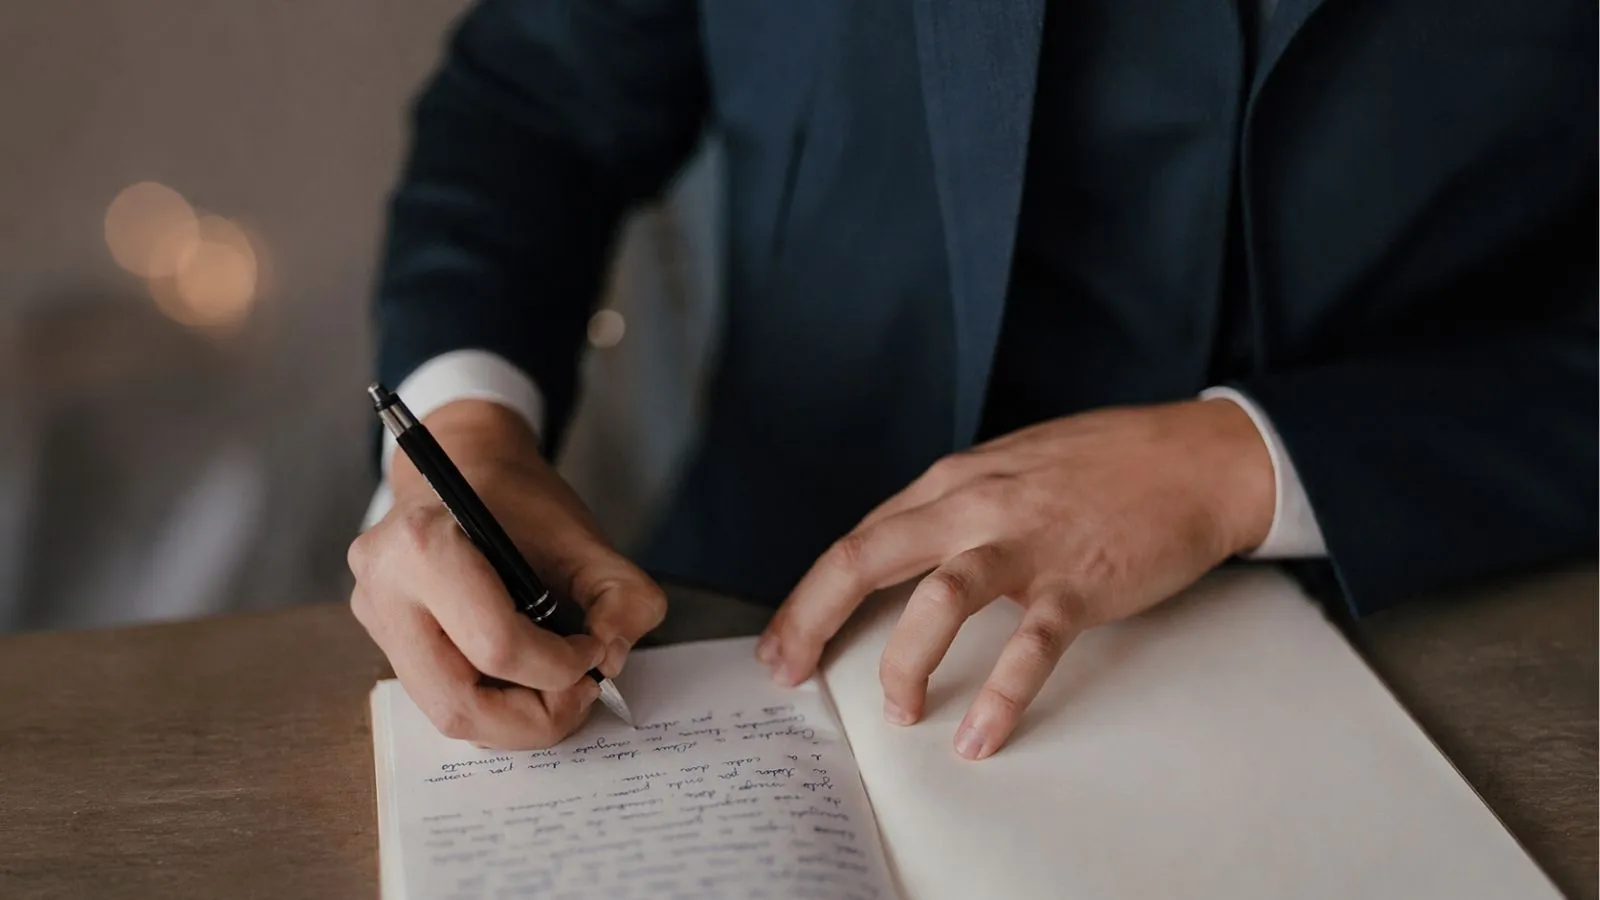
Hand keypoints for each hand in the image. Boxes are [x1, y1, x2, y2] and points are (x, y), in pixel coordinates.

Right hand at [347, 400, 665, 748]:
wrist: (467, 466)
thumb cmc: (520, 499)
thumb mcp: (588, 537)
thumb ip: (622, 597)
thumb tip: (612, 659)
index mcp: (424, 546)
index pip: (496, 647)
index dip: (560, 667)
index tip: (594, 651)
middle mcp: (383, 588)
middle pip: (458, 705)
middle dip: (533, 719)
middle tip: (579, 695)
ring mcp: (376, 618)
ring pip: (446, 714)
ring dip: (514, 719)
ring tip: (557, 687)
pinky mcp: (383, 638)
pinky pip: (441, 695)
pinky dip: (494, 702)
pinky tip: (525, 675)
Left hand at [756, 398, 1273, 759]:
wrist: (1197, 457)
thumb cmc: (1105, 463)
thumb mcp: (1008, 467)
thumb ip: (953, 507)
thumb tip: (903, 554)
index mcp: (954, 481)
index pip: (859, 539)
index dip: (810, 594)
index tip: (783, 640)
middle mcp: (976, 506)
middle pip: (866, 560)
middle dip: (813, 619)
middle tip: (790, 671)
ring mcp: (1027, 545)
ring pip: (939, 600)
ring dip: (905, 662)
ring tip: (900, 711)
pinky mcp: (1079, 583)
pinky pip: (1028, 647)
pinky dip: (1000, 697)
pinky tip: (978, 735)